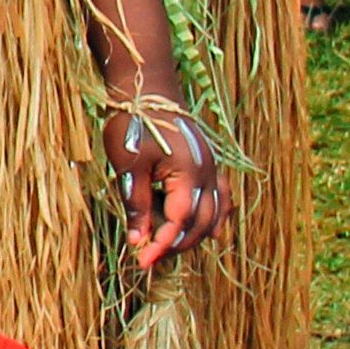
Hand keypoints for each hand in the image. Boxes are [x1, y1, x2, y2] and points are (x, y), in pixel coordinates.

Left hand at [105, 96, 226, 273]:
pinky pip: (221, 199)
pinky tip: (211, 233)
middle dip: (176, 244)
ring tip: (168, 247)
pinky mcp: (209, 164)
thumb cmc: (133, 123)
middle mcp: (208, 174)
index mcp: (189, 174)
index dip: (162, 244)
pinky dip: (215, 218)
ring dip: (194, 235)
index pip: (180, 221)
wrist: (147, 88)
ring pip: (215, 214)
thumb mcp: (128, 166)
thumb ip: (136, 204)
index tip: (141, 261)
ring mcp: (212, 168)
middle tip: (149, 257)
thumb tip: (138, 241)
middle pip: (200, 224)